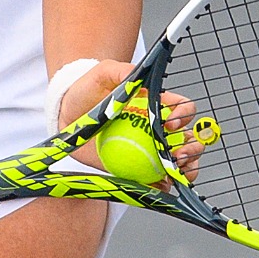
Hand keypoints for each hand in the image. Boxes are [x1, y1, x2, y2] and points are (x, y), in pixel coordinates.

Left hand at [58, 62, 209, 184]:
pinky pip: (157, 181)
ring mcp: (150, 150)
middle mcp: (158, 129)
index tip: (170, 122)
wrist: (66, 116)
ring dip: (186, 168)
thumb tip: (141, 75)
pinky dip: (164, 186)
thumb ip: (121, 71)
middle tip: (177, 154)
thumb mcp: (103, 74)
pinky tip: (160, 185)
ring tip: (175, 171)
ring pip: (180, 162)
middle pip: (189, 139)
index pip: (183, 109)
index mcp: (156, 105)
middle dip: (192, 148)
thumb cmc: (86, 92)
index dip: (184, 115)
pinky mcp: (138, 170)